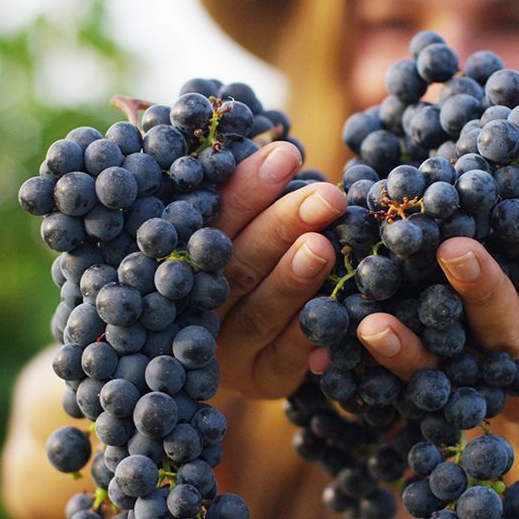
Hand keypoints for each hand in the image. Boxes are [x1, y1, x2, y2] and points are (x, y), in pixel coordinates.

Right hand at [210, 141, 348, 397]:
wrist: (248, 345)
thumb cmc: (247, 255)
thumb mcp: (237, 223)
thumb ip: (239, 191)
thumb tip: (272, 138)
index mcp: (179, 260)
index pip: (208, 221)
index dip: (245, 189)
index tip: (286, 154)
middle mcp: (193, 308)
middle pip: (233, 267)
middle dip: (280, 227)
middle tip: (325, 196)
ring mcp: (226, 351)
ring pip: (258, 314)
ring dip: (292, 279)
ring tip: (323, 246)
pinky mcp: (262, 380)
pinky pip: (288, 359)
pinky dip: (312, 334)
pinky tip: (340, 309)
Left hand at [320, 182, 518, 414]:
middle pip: (511, 335)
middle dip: (484, 290)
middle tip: (454, 247)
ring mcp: (494, 396)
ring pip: (454, 369)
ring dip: (415, 343)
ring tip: (377, 318)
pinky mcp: (454, 403)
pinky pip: (419, 384)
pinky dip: (390, 359)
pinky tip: (360, 331)